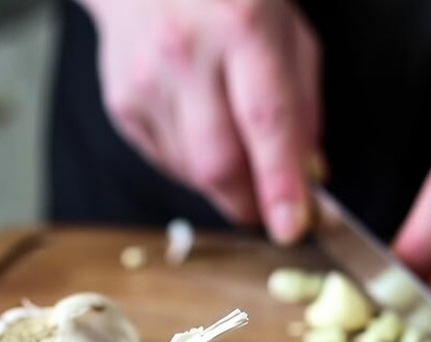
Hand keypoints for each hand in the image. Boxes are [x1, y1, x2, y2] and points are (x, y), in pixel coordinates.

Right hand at [79, 0, 320, 243]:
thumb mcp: (286, 28)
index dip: (281, 184)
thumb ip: (302, 103)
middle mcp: (188, 53)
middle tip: (271, 211)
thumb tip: (307, 174)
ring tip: (233, 143)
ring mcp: (147, 81)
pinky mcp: (123, 103)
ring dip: (223, 180)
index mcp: (242, 25)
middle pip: (219, 163)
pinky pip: (166, 161)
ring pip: (191, 171)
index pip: (266, 122)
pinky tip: (200, 127)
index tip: (292, 226)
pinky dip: (193, 164)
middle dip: (251, 202)